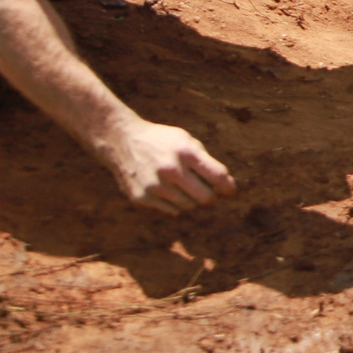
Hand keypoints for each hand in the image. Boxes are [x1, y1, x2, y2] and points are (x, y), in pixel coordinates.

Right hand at [102, 118, 236, 214]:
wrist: (123, 141)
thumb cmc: (162, 142)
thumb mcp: (187, 141)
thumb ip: (207, 162)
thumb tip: (228, 187)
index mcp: (186, 152)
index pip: (218, 176)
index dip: (228, 187)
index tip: (230, 190)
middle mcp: (170, 169)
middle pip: (206, 198)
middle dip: (211, 197)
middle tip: (208, 192)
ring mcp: (155, 186)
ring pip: (189, 207)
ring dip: (191, 200)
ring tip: (182, 186)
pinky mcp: (141, 198)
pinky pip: (171, 211)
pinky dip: (174, 204)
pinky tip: (166, 189)